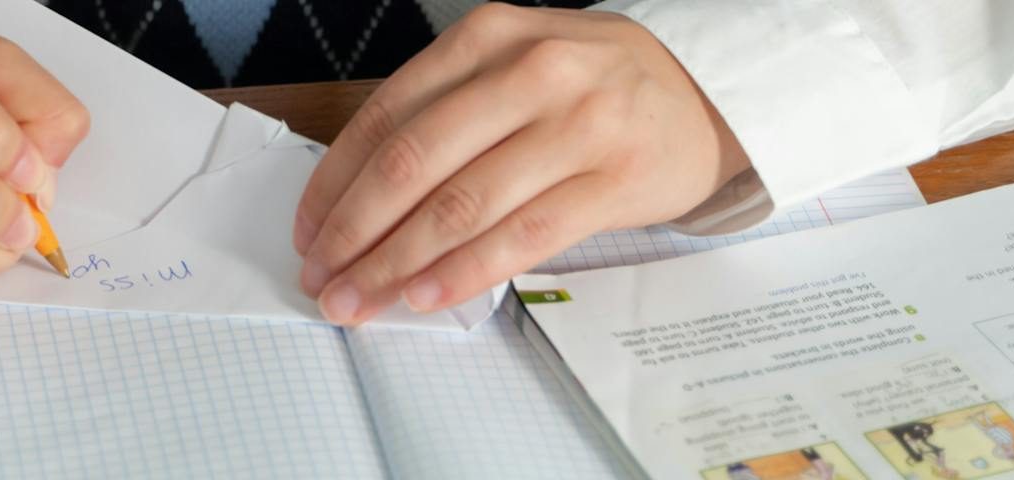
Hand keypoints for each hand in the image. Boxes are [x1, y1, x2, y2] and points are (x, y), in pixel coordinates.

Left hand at [293, 5, 748, 325]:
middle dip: (355, 231)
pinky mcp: (614, 181)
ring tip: (359, 300)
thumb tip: (354, 198)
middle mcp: (530, 72)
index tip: (307, 230)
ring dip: (397, 264)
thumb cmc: (589, 85)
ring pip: (462, 206)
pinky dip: (464, 272)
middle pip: (414, 162)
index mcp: (488, 37)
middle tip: (321, 278)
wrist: (706, 95)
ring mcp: (577, 126)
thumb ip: (444, 110)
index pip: (388, 115)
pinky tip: (425, 296)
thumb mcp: (513, 63)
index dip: (336, 181)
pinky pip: (522, 237)